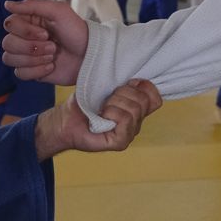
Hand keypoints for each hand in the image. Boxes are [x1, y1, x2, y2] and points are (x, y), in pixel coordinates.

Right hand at [2, 0, 88, 84]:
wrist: (90, 56)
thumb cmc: (77, 32)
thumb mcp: (59, 11)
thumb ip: (32, 5)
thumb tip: (7, 4)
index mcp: (29, 20)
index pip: (10, 24)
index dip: (25, 31)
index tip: (45, 33)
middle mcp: (25, 37)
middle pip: (7, 43)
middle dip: (31, 47)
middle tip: (53, 46)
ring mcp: (27, 54)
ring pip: (10, 58)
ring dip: (33, 59)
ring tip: (52, 56)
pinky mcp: (31, 70)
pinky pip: (19, 73)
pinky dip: (36, 71)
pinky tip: (51, 66)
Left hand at [34, 80, 161, 155]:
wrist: (64, 119)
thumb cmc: (83, 103)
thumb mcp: (105, 87)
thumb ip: (123, 83)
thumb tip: (137, 77)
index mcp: (136, 110)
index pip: (156, 98)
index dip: (144, 87)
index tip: (127, 83)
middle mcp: (136, 123)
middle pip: (144, 101)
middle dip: (123, 93)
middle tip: (107, 98)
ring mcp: (129, 134)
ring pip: (135, 109)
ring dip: (114, 103)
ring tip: (102, 109)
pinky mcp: (120, 143)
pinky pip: (126, 121)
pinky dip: (112, 114)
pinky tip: (101, 117)